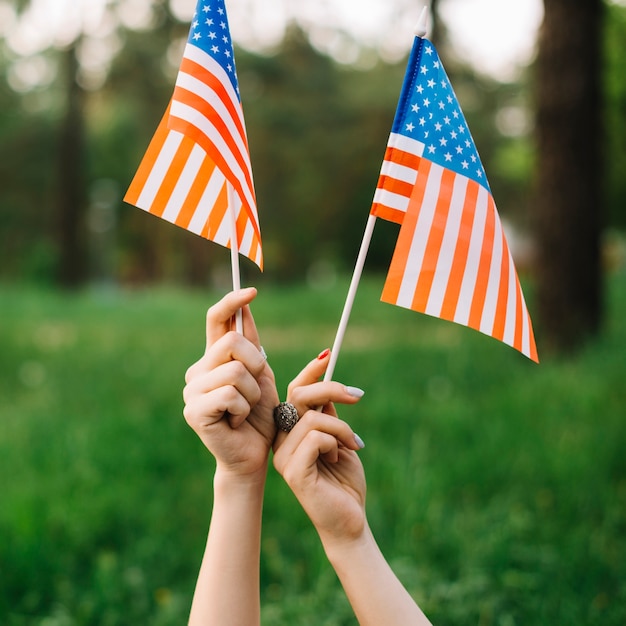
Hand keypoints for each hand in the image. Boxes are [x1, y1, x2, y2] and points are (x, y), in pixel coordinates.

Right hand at [183, 288, 278, 479]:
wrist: (254, 453)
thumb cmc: (259, 416)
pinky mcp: (194, 411)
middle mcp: (198, 370)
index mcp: (213, 359)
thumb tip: (246, 304)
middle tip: (256, 388)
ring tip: (246, 410)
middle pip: (232, 342)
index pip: (216, 319)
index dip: (232, 302)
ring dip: (252, 393)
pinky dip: (243, 409)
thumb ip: (252, 344)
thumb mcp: (261, 374)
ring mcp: (193, 390)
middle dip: (256, 363)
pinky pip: (230, 394)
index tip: (252, 291)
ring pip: (235, 371)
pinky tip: (237, 422)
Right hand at [273, 351, 366, 544]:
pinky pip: (315, 438)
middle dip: (330, 389)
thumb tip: (328, 383)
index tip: (329, 354)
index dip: (310, 371)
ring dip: (341, 427)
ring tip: (353, 444)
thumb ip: (327, 414)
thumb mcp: (338, 438)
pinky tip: (339, 459)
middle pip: (298, 396)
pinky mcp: (293, 472)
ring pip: (312, 418)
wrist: (350, 520)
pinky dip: (335, 443)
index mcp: (289, 431)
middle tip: (357, 396)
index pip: (293, 391)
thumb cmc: (344, 480)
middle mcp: (280, 441)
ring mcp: (283, 456)